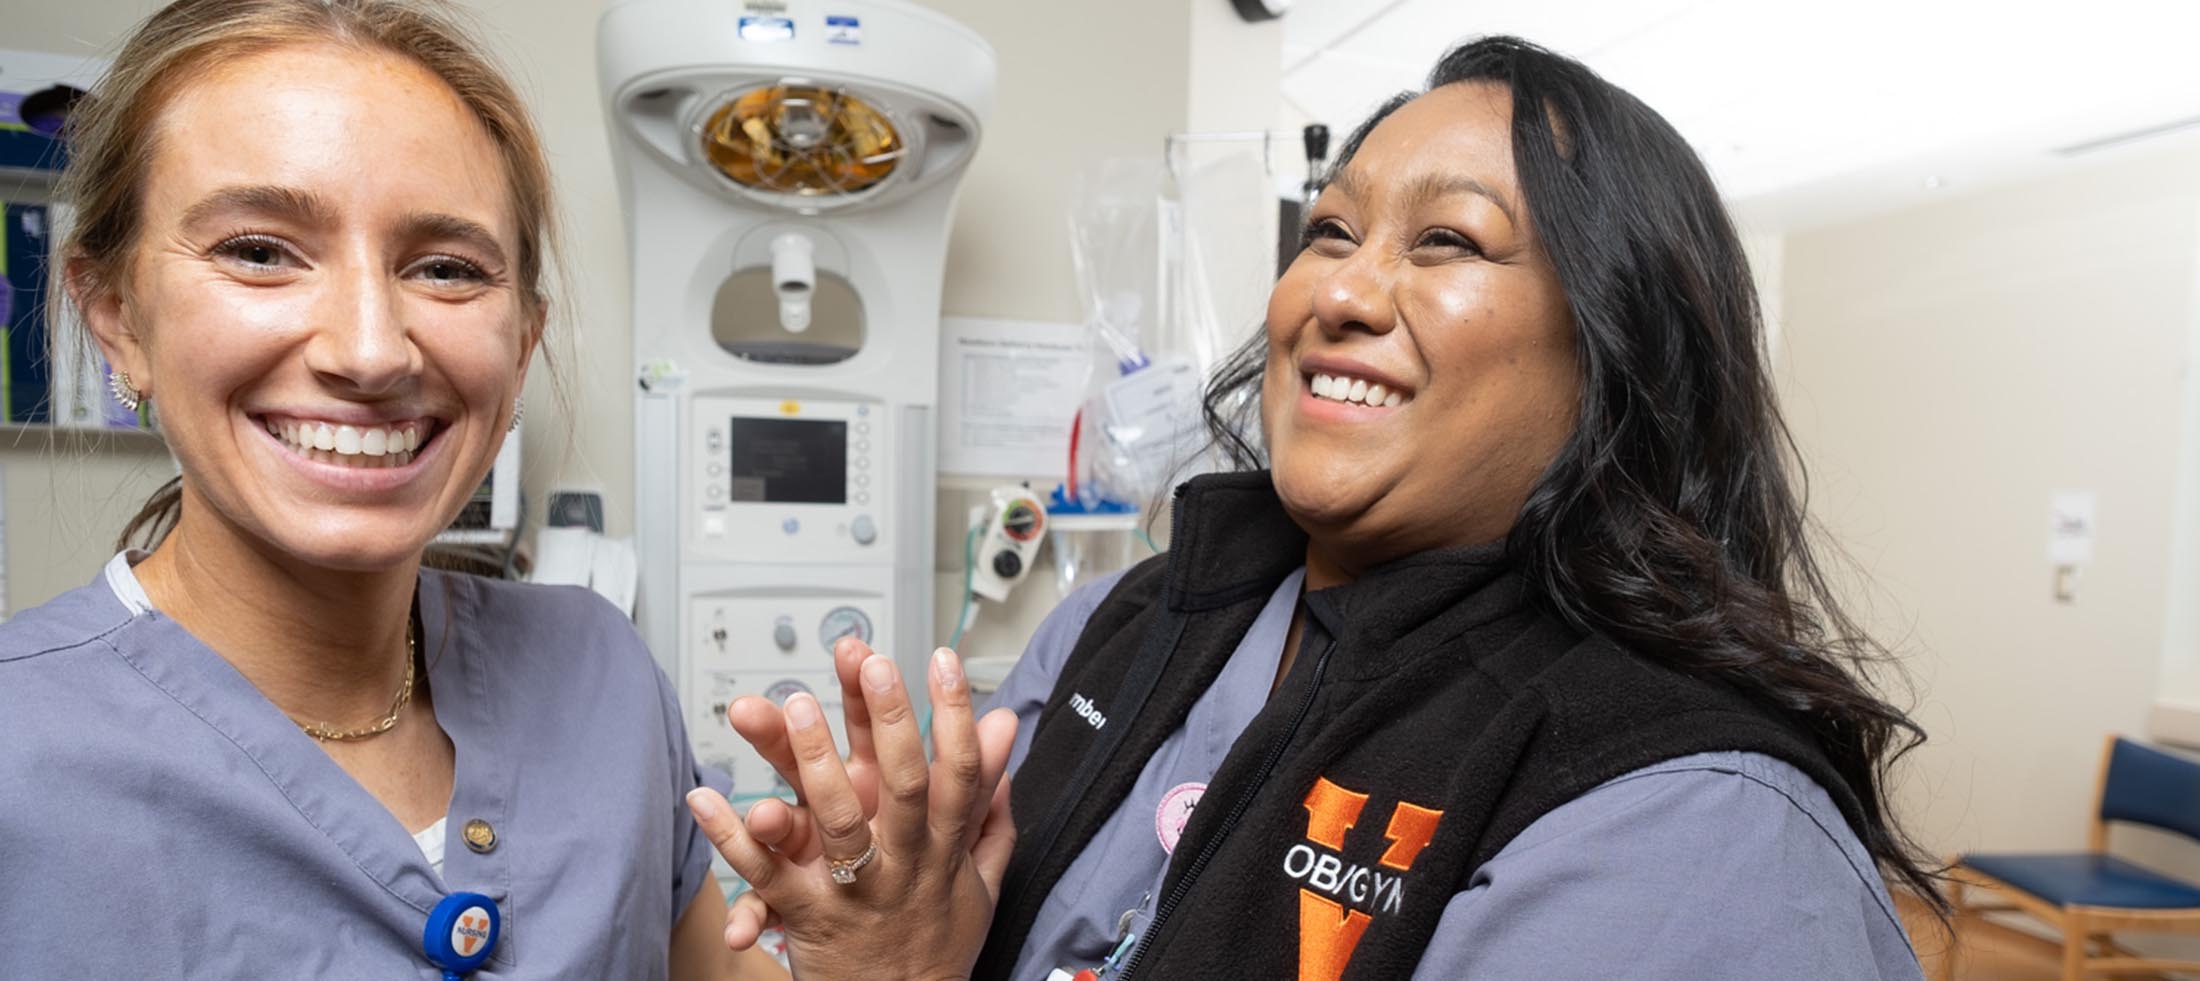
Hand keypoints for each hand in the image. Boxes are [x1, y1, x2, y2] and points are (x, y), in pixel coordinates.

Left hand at [689, 647, 1018, 977]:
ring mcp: (855, 890)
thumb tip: (1003, 730)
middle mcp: (904, 865)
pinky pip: (764, 873)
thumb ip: (989, 801)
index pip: (959, 771)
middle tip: (874, 662)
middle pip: (902, 783)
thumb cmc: (938, 944)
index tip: (944, 659)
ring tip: (794, 706)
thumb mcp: (981, 874)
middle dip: (889, 717)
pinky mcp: (808, 916)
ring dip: (812, 759)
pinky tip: (704, 795)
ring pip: (835, 820)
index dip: (955, 712)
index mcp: (944, 849)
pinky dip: (730, 835)